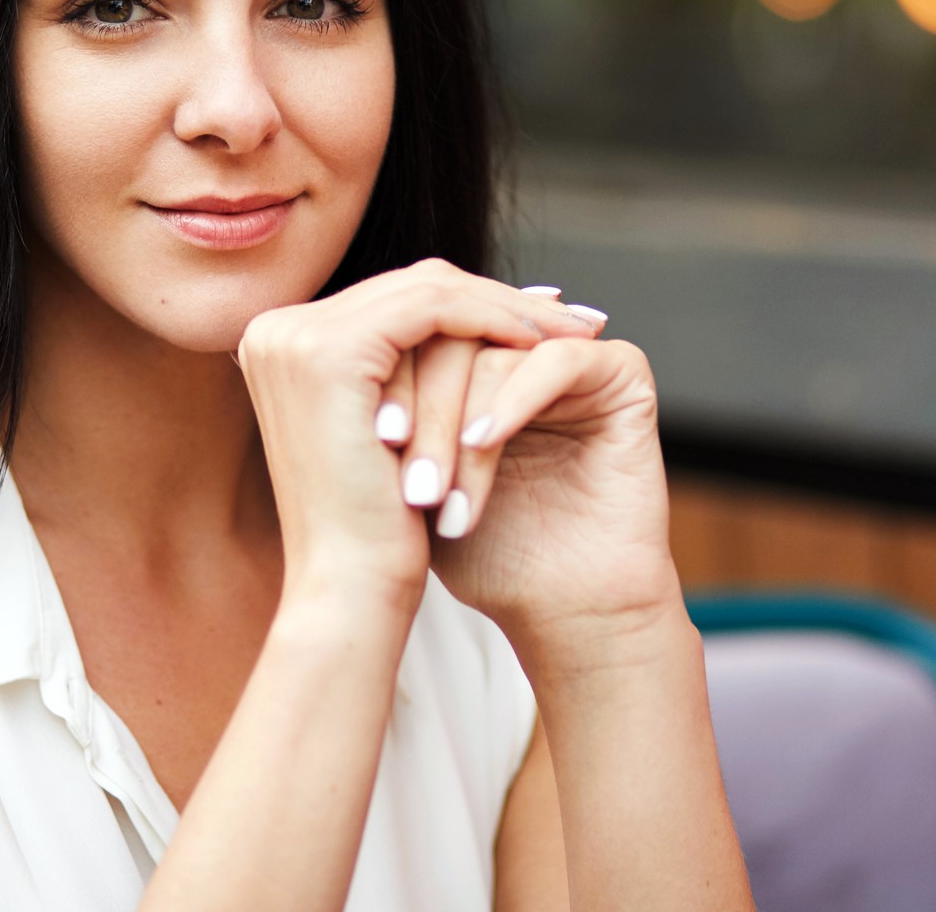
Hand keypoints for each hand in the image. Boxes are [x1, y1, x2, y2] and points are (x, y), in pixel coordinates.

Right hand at [234, 259, 597, 621]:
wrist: (350, 587)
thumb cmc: (375, 527)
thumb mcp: (388, 427)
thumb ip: (404, 368)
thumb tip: (471, 312)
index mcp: (279, 345)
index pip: (391, 301)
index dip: (470, 302)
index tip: (538, 316)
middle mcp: (274, 332)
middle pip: (408, 286)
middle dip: (498, 297)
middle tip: (572, 315)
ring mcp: (294, 337)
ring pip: (426, 289)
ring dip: (508, 307)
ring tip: (573, 332)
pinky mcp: (328, 352)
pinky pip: (432, 310)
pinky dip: (491, 320)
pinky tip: (539, 345)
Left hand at [377, 302, 680, 665]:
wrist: (558, 610)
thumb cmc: (479, 550)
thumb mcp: (406, 472)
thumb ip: (375, 411)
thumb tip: (313, 352)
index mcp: (473, 359)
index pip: (416, 326)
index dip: (387, 373)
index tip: (365, 433)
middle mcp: (522, 346)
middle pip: (449, 327)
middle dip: (417, 399)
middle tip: (392, 454)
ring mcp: (573, 355)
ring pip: (492, 346)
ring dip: (454, 417)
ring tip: (433, 486)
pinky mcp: (623, 376)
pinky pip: (557, 362)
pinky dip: (512, 401)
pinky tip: (483, 444)